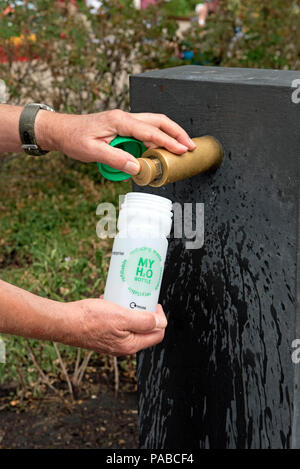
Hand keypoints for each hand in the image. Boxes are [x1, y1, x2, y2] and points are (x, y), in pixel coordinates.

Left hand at [35, 109, 195, 174]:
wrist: (62, 130)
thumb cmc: (74, 138)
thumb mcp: (92, 151)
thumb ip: (115, 158)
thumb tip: (137, 168)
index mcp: (120, 120)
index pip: (150, 131)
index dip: (168, 141)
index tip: (182, 150)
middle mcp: (125, 117)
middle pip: (159, 121)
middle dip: (177, 132)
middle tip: (191, 146)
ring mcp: (125, 121)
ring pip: (154, 123)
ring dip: (170, 133)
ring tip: (183, 147)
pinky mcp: (124, 127)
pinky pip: (146, 130)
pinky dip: (158, 137)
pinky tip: (163, 148)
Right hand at [62, 298, 166, 355]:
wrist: (64, 322)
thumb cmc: (90, 319)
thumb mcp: (121, 317)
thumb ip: (143, 321)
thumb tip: (161, 322)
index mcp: (131, 345)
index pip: (157, 334)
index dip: (160, 318)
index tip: (153, 304)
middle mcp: (123, 347)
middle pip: (145, 330)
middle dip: (145, 313)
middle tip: (140, 299)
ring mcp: (112, 343)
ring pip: (130, 326)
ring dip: (130, 311)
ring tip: (125, 299)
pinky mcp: (103, 336)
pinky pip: (117, 325)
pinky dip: (117, 313)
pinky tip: (111, 302)